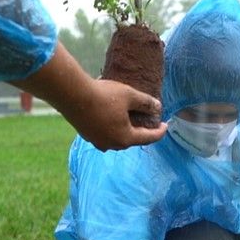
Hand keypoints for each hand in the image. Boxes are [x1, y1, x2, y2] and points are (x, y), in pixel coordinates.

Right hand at [10, 42, 165, 150]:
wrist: (73, 95)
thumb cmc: (104, 96)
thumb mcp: (130, 95)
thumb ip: (146, 102)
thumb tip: (158, 107)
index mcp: (125, 138)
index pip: (148, 138)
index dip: (159, 131)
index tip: (166, 125)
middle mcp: (111, 144)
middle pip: (132, 139)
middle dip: (141, 130)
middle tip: (148, 120)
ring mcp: (97, 141)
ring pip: (116, 137)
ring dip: (124, 129)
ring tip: (129, 118)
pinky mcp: (86, 134)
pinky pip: (104, 133)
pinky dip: (111, 126)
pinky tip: (110, 116)